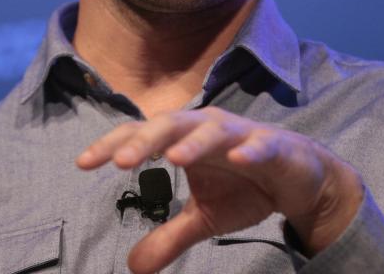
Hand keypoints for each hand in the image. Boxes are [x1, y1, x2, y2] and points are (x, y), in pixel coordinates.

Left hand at [76, 107, 363, 273]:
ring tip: (172, 158)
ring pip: (212, 130)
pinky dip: (250, 150)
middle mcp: (207, 127)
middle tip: (120, 162)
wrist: (300, 179)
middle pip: (169, 124)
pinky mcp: (273, 146)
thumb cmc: (245, 187)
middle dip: (145, 140)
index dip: (112, 145)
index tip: (83, 164)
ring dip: (193, 141)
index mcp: (184, 139)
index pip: (142, 136)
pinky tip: (240, 159)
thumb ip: (169, 236)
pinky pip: (261, 145)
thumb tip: (133, 267)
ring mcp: (241, 134)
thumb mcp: (204, 218)